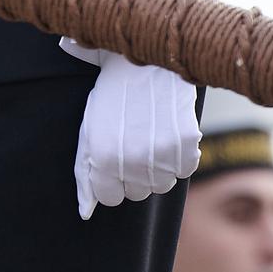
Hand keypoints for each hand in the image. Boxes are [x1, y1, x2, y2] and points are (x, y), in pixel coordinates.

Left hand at [62, 37, 199, 220]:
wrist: (146, 60)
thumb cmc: (113, 94)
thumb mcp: (90, 127)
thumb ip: (86, 170)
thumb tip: (85, 211)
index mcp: (102, 155)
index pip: (110, 198)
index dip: (112, 182)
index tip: (114, 163)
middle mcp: (131, 159)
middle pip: (138, 194)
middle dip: (134, 175)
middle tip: (133, 144)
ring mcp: (161, 153)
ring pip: (163, 185)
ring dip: (158, 167)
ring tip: (150, 137)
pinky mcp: (186, 144)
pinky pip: (185, 170)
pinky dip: (179, 157)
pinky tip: (168, 132)